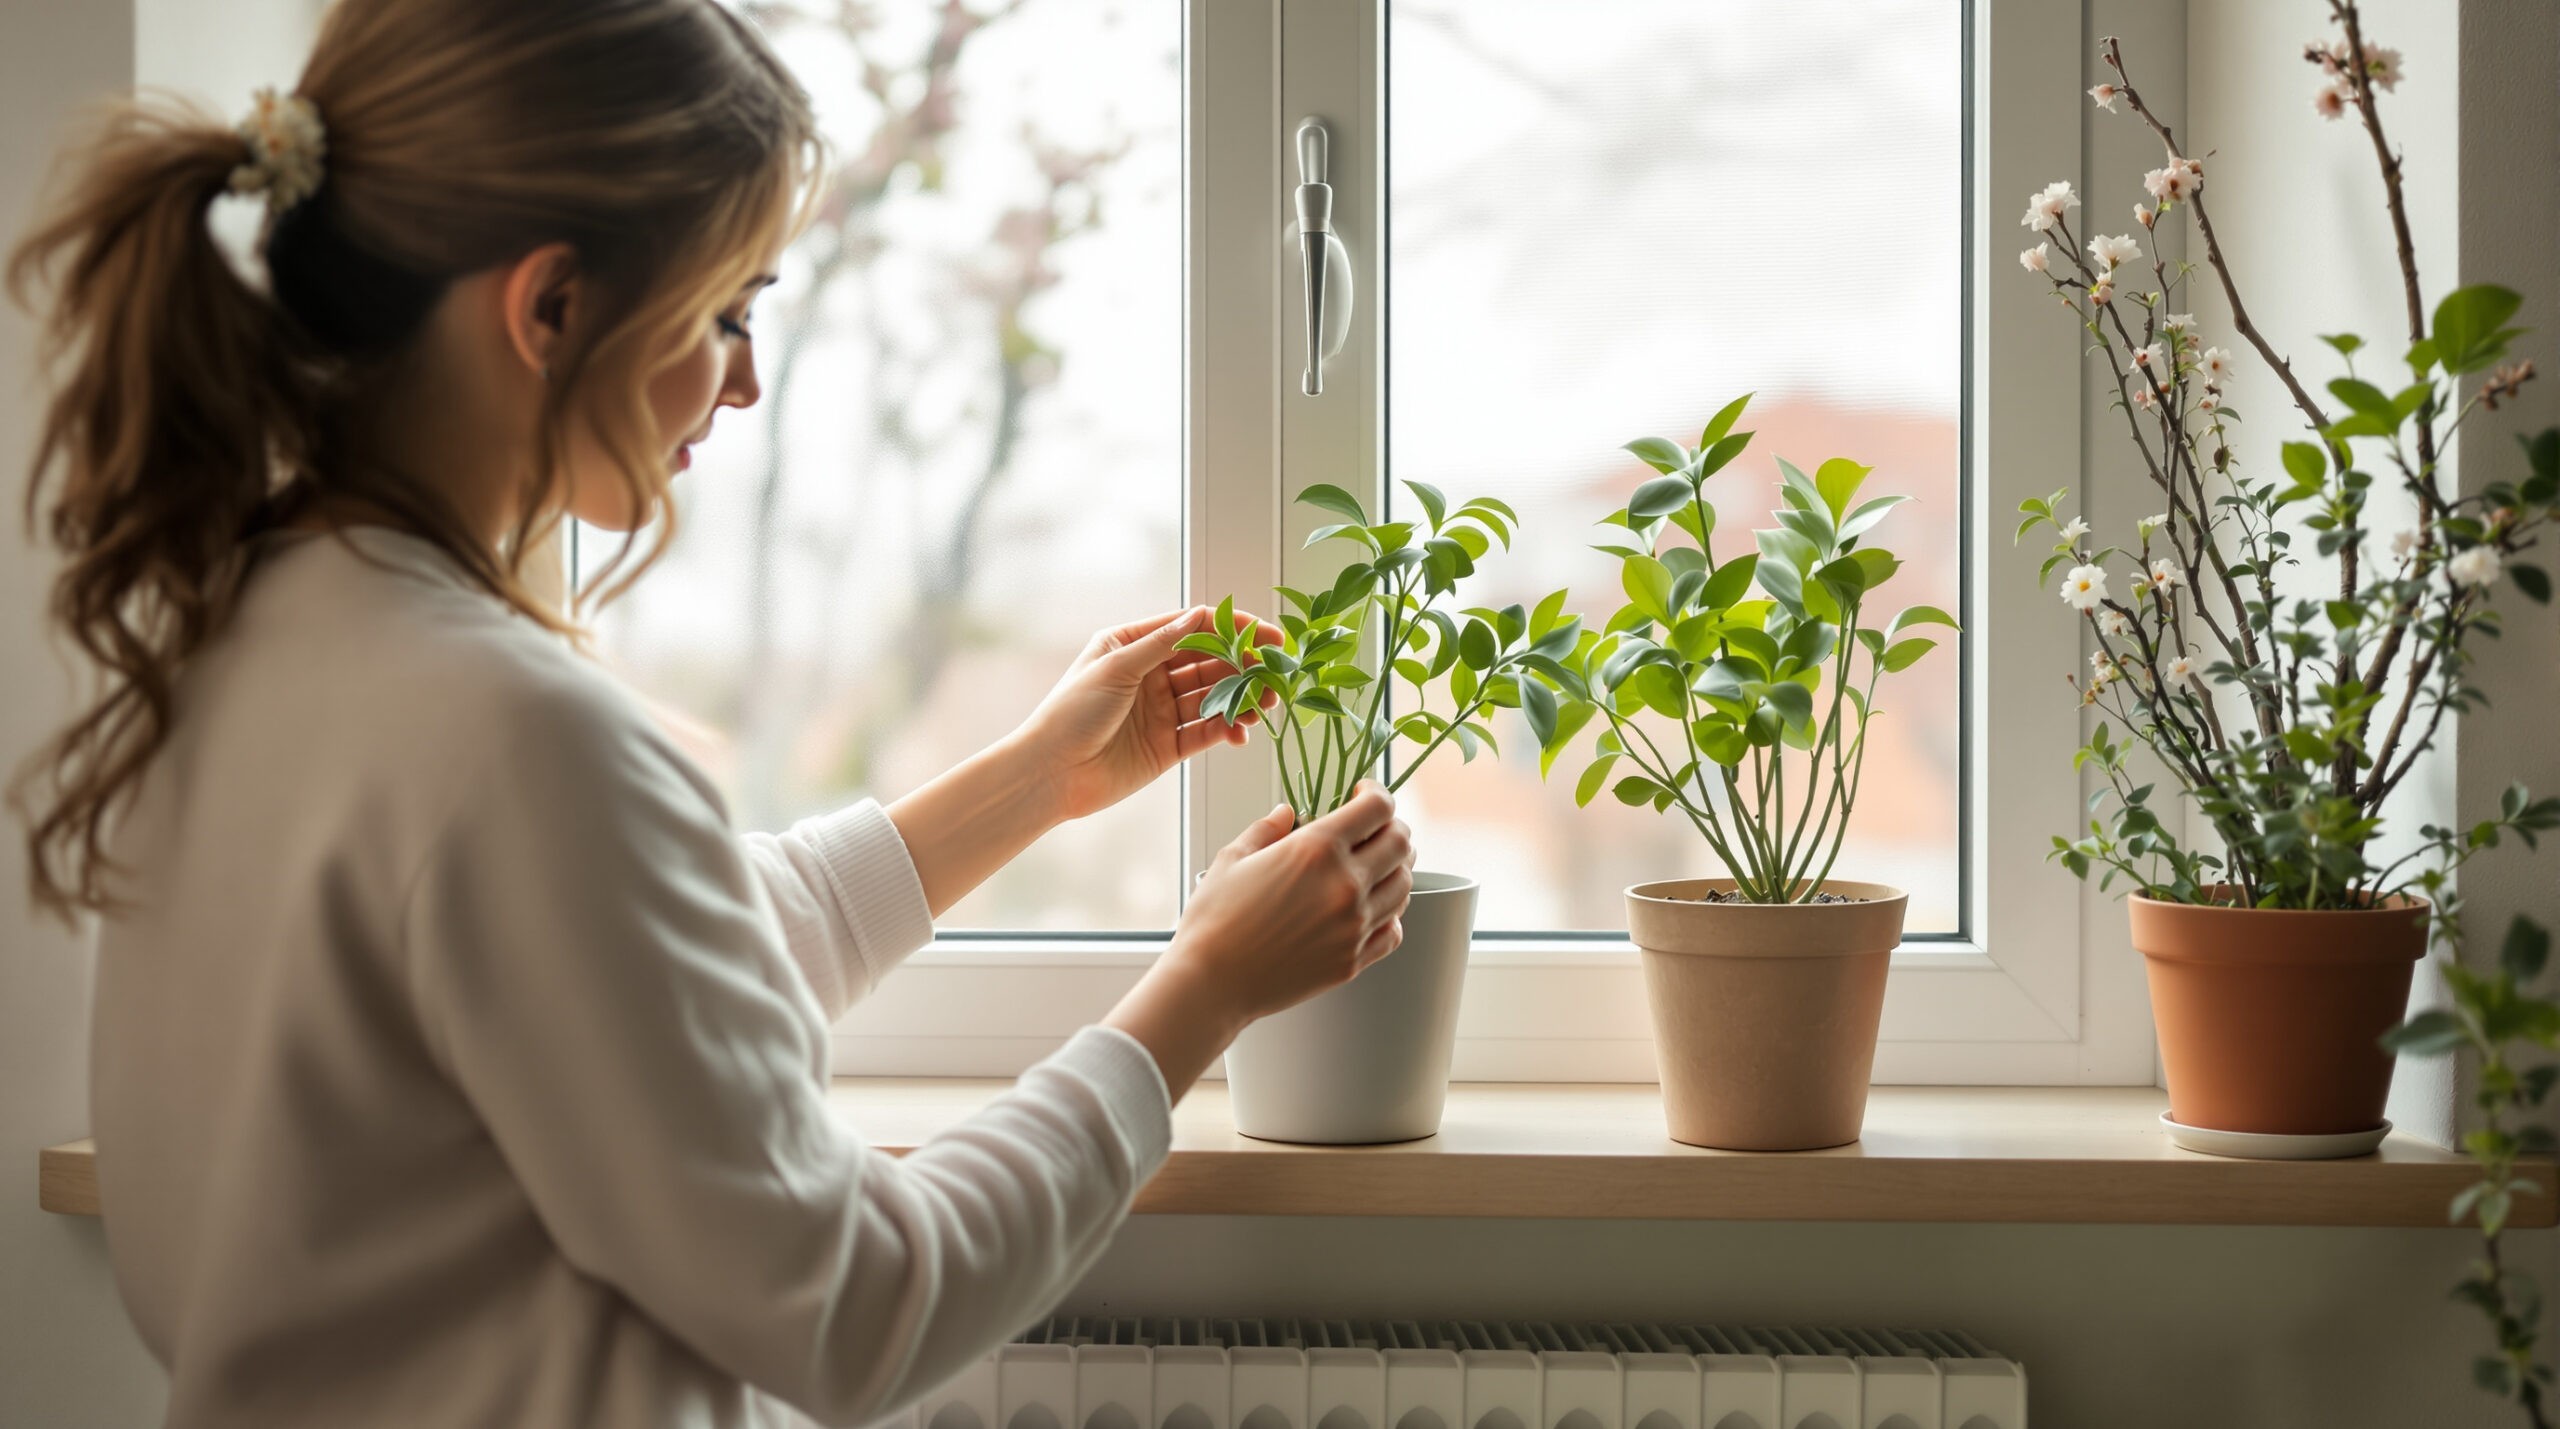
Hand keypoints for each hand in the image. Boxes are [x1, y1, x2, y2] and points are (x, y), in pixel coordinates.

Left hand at [1015, 605, 1276, 821]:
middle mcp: (1150, 674)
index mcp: (1132, 645)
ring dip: (1242, 698)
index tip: (1266, 634)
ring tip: (1267, 704)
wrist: (1051, 774)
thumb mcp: (1115, 667)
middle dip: (1244, 665)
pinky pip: (1207, 732)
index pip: (1192, 628)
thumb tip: (1201, 615)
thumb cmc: (1070, 713)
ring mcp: (1161, 710)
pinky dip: (1228, 730)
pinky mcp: (1168, 745)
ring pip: (1214, 697)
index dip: (1231, 628)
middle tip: (1275, 671)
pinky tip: (1242, 732)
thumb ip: (1162, 644)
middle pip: (1209, 662)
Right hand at [1103, 782, 1414, 1098]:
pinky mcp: (1353, 960)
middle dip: (1393, 828)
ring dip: (1395, 870)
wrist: (1211, 982)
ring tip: (1373, 867)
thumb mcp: (1234, 858)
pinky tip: (1370, 908)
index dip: (1377, 792)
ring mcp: (1354, 926)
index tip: (1364, 793)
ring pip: (1404, 886)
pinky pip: (1394, 931)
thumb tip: (1287, 813)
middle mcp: (1346, 884)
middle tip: (1375, 829)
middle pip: (1402, 844)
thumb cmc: (1214, 920)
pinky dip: (1390, 914)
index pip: (1378, 807)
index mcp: (1317, 849)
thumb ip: (1266, 829)